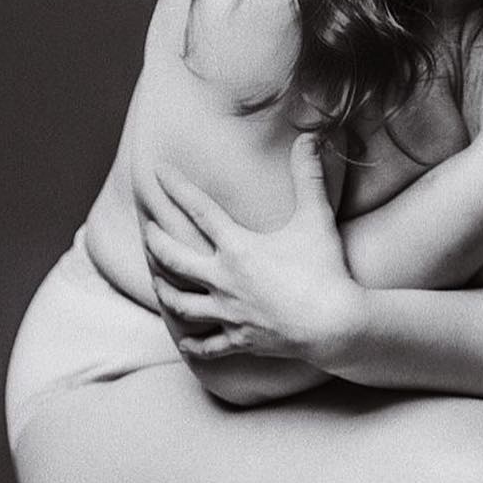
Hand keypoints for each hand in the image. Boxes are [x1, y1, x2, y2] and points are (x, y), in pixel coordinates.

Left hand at [143, 134, 363, 364]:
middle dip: (155, 241)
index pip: (199, 210)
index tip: (157, 173)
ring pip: (181, 302)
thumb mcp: (316, 219)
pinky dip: (193, 343)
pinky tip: (184, 342)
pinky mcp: (240, 339)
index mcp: (238, 247)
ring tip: (157, 281)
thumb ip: (308, 176)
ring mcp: (229, 312)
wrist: (335, 325)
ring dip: (165, 290)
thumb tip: (309, 137)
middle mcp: (224, 279)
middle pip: (174, 258)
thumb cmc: (326, 270)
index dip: (176, 187)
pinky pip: (207, 345)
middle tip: (146, 230)